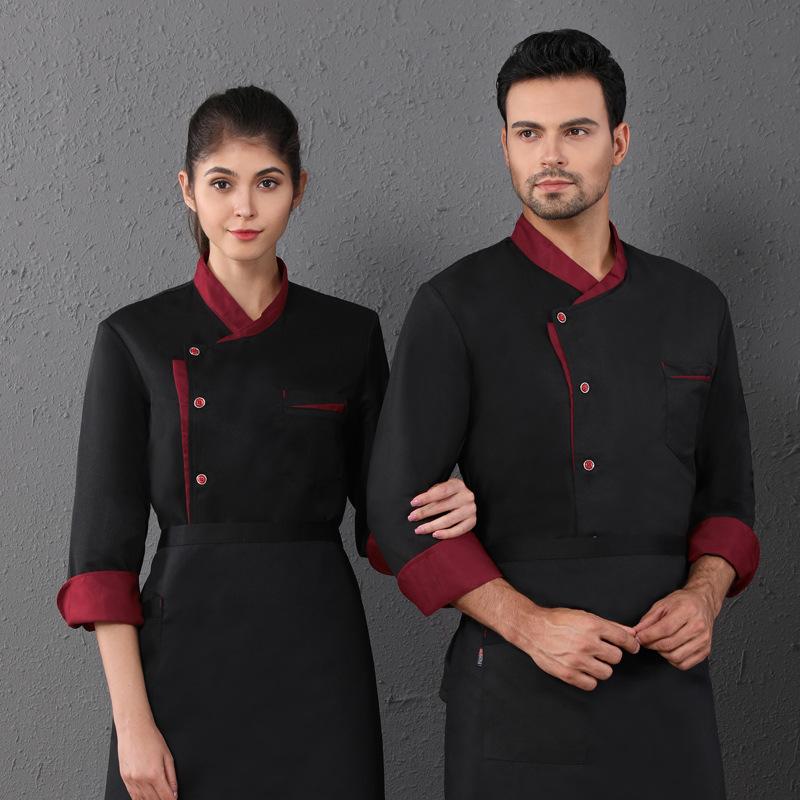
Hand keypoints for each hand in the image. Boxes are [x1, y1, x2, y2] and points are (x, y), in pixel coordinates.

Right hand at [117, 717, 177, 799]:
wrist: (134, 729)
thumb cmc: (150, 738)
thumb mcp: (167, 755)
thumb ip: (172, 776)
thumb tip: (174, 790)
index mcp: (154, 773)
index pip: (165, 796)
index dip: (171, 799)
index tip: (174, 799)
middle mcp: (142, 779)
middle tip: (166, 798)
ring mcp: (131, 780)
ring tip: (157, 798)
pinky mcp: (124, 778)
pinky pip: (132, 795)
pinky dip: (139, 798)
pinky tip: (145, 798)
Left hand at [407, 477, 475, 538]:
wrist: (466, 500)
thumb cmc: (449, 494)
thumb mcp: (443, 487)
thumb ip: (433, 492)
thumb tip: (417, 503)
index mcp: (458, 485)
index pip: (441, 491)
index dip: (427, 497)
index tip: (413, 503)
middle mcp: (466, 496)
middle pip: (443, 506)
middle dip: (425, 512)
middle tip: (411, 517)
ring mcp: (470, 510)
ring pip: (449, 520)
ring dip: (432, 526)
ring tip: (419, 529)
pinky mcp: (472, 522)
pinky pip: (458, 530)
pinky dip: (446, 534)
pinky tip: (435, 535)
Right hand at [515, 606, 640, 690]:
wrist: (532, 628)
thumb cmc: (557, 621)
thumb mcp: (584, 616)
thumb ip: (609, 625)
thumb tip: (631, 633)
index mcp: (591, 625)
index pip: (623, 639)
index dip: (631, 644)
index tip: (632, 647)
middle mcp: (586, 643)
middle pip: (616, 657)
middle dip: (610, 653)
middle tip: (600, 650)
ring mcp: (577, 660)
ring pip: (607, 672)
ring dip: (601, 667)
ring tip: (590, 660)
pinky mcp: (568, 674)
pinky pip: (592, 684)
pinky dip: (589, 679)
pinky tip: (583, 670)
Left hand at [632, 586, 716, 669]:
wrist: (703, 604)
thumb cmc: (683, 602)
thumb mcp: (662, 604)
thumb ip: (648, 619)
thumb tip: (637, 632)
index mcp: (687, 611)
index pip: (664, 629)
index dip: (648, 636)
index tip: (639, 637)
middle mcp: (698, 626)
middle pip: (669, 644)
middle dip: (652, 645)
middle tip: (645, 641)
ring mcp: (703, 640)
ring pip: (676, 656)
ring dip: (661, 653)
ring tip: (658, 644)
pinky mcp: (706, 651)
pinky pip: (684, 664)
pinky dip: (672, 661)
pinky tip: (669, 651)